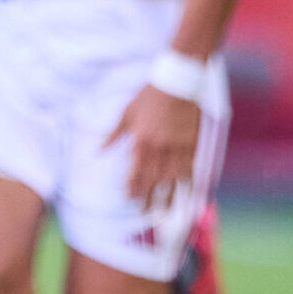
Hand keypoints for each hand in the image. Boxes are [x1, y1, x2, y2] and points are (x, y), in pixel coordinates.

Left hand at [106, 85, 201, 211]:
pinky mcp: (193, 144)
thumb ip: (114, 134)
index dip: (132, 186)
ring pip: (172, 177)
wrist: (177, 83)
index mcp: (142, 140)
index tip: (128, 198)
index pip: (136, 170)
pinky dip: (187, 182)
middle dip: (148, 196)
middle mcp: (160, 147)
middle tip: (144, 210)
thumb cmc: (149, 96)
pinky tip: (185, 193)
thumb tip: (98, 150)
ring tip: (163, 209)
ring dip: (167, 194)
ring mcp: (178, 146)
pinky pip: (190, 168)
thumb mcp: (127, 113)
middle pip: (153, 178)